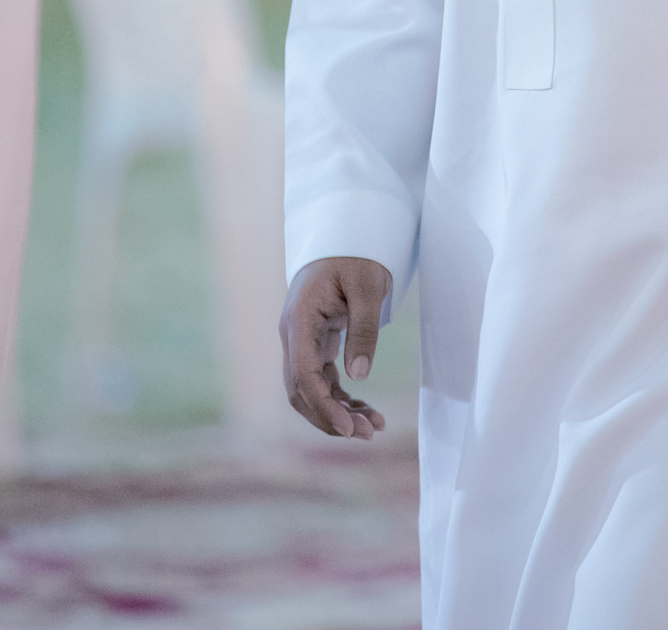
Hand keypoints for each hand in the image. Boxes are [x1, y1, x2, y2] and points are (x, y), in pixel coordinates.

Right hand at [280, 255, 392, 438]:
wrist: (347, 234)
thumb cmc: (357, 255)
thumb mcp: (368, 286)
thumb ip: (363, 329)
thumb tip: (358, 377)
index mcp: (299, 319)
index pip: (303, 374)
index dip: (323, 406)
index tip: (348, 427)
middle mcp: (294, 334)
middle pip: (301, 390)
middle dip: (331, 417)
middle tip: (368, 433)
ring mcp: (302, 340)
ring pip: (311, 390)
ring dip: (337, 412)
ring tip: (373, 427)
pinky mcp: (315, 343)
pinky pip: (322, 380)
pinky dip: (341, 398)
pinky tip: (365, 411)